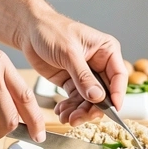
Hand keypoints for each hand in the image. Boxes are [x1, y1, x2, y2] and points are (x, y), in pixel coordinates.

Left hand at [16, 9, 128, 124]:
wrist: (29, 30)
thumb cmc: (51, 30)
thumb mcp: (69, 52)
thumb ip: (83, 76)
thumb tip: (98, 97)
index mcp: (106, 50)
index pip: (119, 75)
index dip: (117, 94)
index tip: (112, 110)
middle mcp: (99, 64)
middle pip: (105, 92)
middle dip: (93, 108)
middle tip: (80, 118)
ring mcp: (86, 74)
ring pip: (90, 100)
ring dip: (79, 111)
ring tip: (66, 117)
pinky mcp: (72, 81)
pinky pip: (76, 99)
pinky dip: (70, 108)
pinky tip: (61, 112)